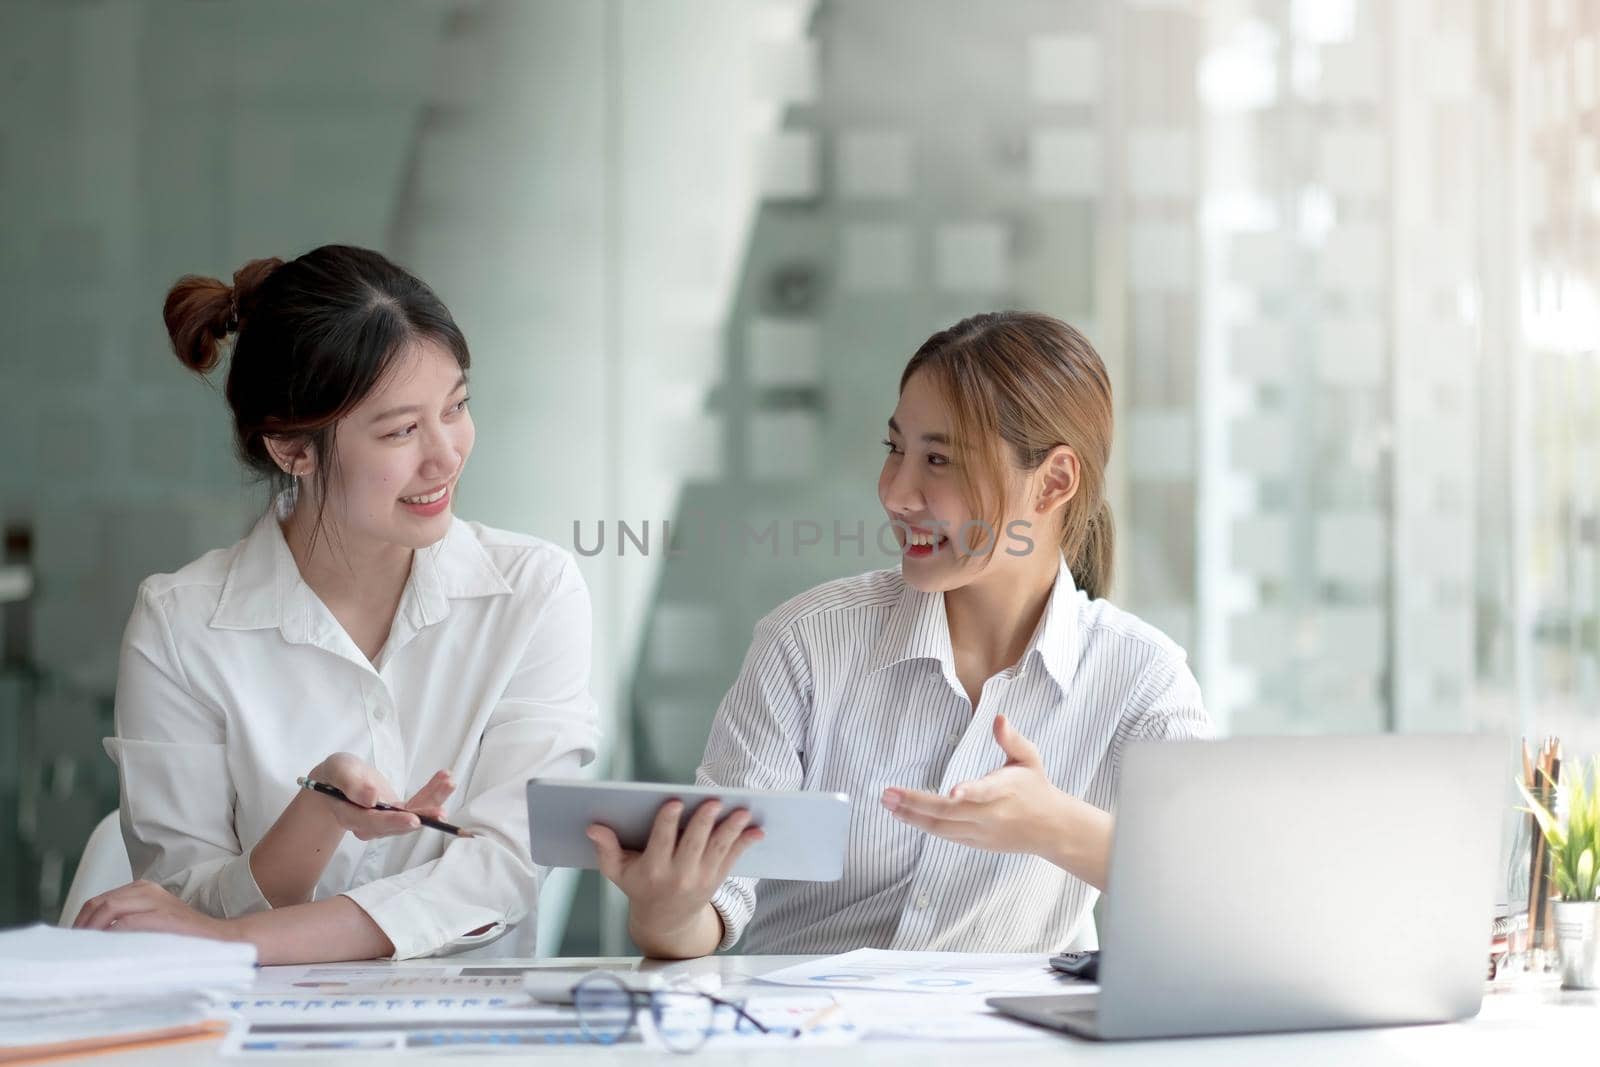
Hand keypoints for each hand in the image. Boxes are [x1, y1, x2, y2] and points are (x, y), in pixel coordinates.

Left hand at [71, 879, 233, 939]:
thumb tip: (93, 937)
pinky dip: (110, 935)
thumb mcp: (151, 921)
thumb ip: (126, 922)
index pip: (99, 900)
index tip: (75, 940)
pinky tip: (104, 949)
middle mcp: (147, 890)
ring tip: (84, 949)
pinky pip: (125, 923)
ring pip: (108, 908)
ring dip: (91, 929)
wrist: (219, 939)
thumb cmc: (184, 936)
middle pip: (99, 902)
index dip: (82, 920)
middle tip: (74, 947)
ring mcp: (155, 901)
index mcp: (143, 888)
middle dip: (81, 925)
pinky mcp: (161, 916)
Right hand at [307, 753, 454, 840]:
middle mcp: (370, 825)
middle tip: (442, 810)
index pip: (374, 823)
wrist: (339, 780)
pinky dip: (431, 792)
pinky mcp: (398, 813)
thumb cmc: (335, 774)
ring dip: (433, 800)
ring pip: (413, 814)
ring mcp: (386, 821)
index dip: (395, 822)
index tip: (414, 820)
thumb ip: (351, 784)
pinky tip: (445, 779)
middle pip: (399, 823)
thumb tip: (370, 799)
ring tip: (449, 783)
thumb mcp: (338, 770)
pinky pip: (417, 805)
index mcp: (351, 817)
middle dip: (422, 814)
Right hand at [587, 800, 762, 939]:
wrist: (665, 922)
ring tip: (742, 812)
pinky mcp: (716, 880)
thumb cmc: (640, 887)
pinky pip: (733, 859)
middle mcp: (678, 876)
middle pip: (694, 844)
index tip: (674, 802)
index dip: (667, 822)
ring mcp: (700, 879)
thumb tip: (594, 827)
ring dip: (732, 830)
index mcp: (652, 870)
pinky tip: (758, 831)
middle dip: (704, 822)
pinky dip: (745, 844)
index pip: (661, 842)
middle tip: (713, 801)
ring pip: (718, 850)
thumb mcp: (617, 872)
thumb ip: (606, 849)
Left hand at [882, 714, 1096, 861]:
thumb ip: (1011, 738)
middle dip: (916, 804)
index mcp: (1005, 790)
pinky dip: (923, 825)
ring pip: (942, 828)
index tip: (952, 791)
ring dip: (912, 816)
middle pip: (950, 813)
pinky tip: (903, 814)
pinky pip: (945, 835)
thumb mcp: (1029, 758)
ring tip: (888, 802)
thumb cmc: (1036, 787)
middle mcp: (991, 814)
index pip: (986, 792)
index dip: (970, 791)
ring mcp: (981, 832)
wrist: (1051, 829)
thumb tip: (998, 717)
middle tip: (888, 793)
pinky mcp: (975, 843)